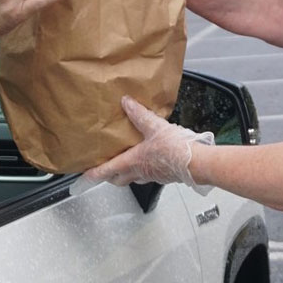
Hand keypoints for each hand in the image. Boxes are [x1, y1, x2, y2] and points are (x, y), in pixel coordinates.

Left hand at [84, 97, 213, 187]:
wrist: (197, 163)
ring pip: (134, 178)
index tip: (85, 176)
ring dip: (127, 173)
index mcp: (133, 162)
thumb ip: (139, 114)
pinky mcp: (165, 175)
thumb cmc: (176, 150)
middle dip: (109, 177)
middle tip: (103, 172)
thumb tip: (127, 103)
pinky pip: (149, 174)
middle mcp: (140, 172)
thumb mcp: (154, 126)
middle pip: (118, 180)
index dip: (94, 173)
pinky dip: (144, 169)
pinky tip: (150, 160)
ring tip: (126, 163)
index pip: (107, 171)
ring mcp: (153, 175)